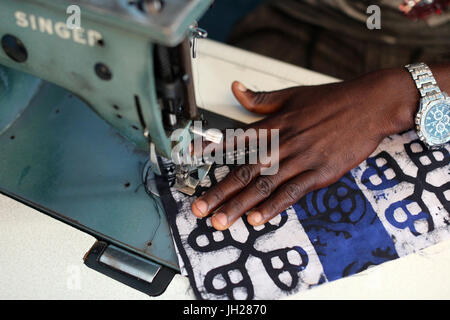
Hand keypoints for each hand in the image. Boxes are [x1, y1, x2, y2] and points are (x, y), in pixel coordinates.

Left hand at [192, 68, 418, 230]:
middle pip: (244, 171)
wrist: (369, 104)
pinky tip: (257, 219)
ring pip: (264, 186)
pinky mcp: (320, 173)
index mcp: (274, 125)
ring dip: (239, 205)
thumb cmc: (331, 100)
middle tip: (199, 209)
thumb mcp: (293, 95)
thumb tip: (236, 90)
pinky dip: (274, 206)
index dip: (212, 156)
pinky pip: (292, 193)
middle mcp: (283, 144)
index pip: (236, 142)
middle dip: (219, 192)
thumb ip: (261, 99)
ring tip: (220, 221)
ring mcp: (301, 160)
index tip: (193, 169)